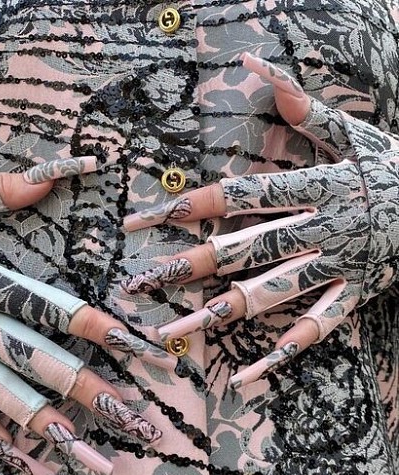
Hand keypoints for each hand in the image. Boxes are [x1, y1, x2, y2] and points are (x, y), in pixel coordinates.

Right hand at [0, 157, 169, 474]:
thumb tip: (49, 180)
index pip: (52, 309)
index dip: (101, 329)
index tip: (144, 348)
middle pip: (38, 364)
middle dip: (90, 392)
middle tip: (135, 420)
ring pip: (5, 400)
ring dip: (53, 431)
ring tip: (95, 461)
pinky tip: (29, 463)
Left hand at [120, 53, 398, 387]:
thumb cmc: (391, 166)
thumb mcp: (352, 132)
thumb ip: (302, 105)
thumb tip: (255, 63)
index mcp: (312, 187)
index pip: (235, 196)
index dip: (186, 208)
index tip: (139, 223)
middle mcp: (317, 228)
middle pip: (241, 250)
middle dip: (186, 267)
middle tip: (136, 285)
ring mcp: (336, 266)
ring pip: (268, 294)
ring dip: (216, 315)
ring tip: (170, 333)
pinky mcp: (354, 294)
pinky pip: (316, 328)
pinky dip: (281, 353)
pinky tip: (245, 376)